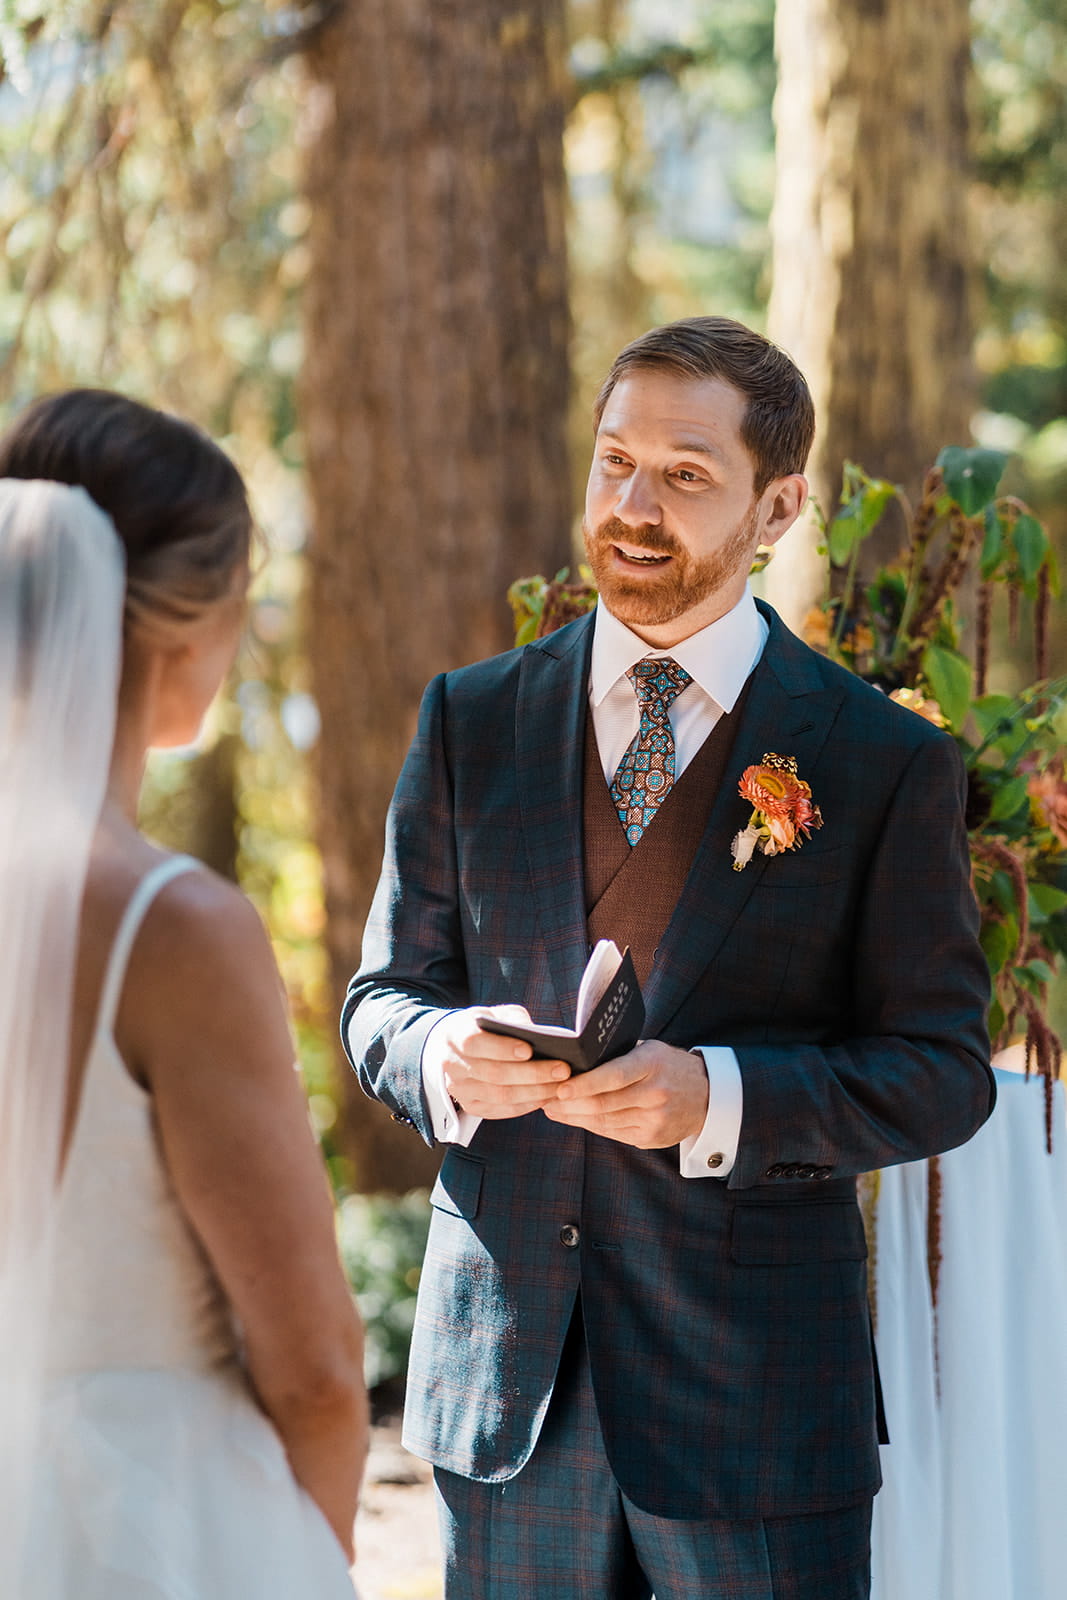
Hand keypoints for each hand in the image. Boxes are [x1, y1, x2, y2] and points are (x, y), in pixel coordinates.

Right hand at [428, 1005, 570, 1119]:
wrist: (455, 1050)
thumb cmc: (483, 1029)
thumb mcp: (494, 1014)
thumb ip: (513, 1020)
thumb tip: (535, 1034)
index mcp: (455, 1036)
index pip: (475, 1043)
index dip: (502, 1048)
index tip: (530, 1050)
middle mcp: (452, 1065)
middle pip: (493, 1074)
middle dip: (531, 1073)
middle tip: (561, 1070)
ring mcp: (459, 1089)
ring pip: (499, 1096)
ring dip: (534, 1092)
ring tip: (559, 1086)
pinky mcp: (470, 1106)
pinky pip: (501, 1110)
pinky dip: (526, 1105)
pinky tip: (545, 1097)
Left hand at [542, 1040, 708, 1148]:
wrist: (706, 1095)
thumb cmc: (666, 1065)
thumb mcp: (648, 1050)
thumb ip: (617, 1057)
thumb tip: (573, 1063)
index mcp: (652, 1064)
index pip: (613, 1076)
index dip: (584, 1084)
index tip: (559, 1088)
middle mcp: (655, 1093)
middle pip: (604, 1103)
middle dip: (569, 1104)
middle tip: (544, 1099)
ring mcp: (655, 1119)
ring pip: (604, 1121)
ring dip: (574, 1117)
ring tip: (552, 1109)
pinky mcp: (651, 1138)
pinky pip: (612, 1133)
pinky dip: (591, 1125)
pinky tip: (575, 1118)